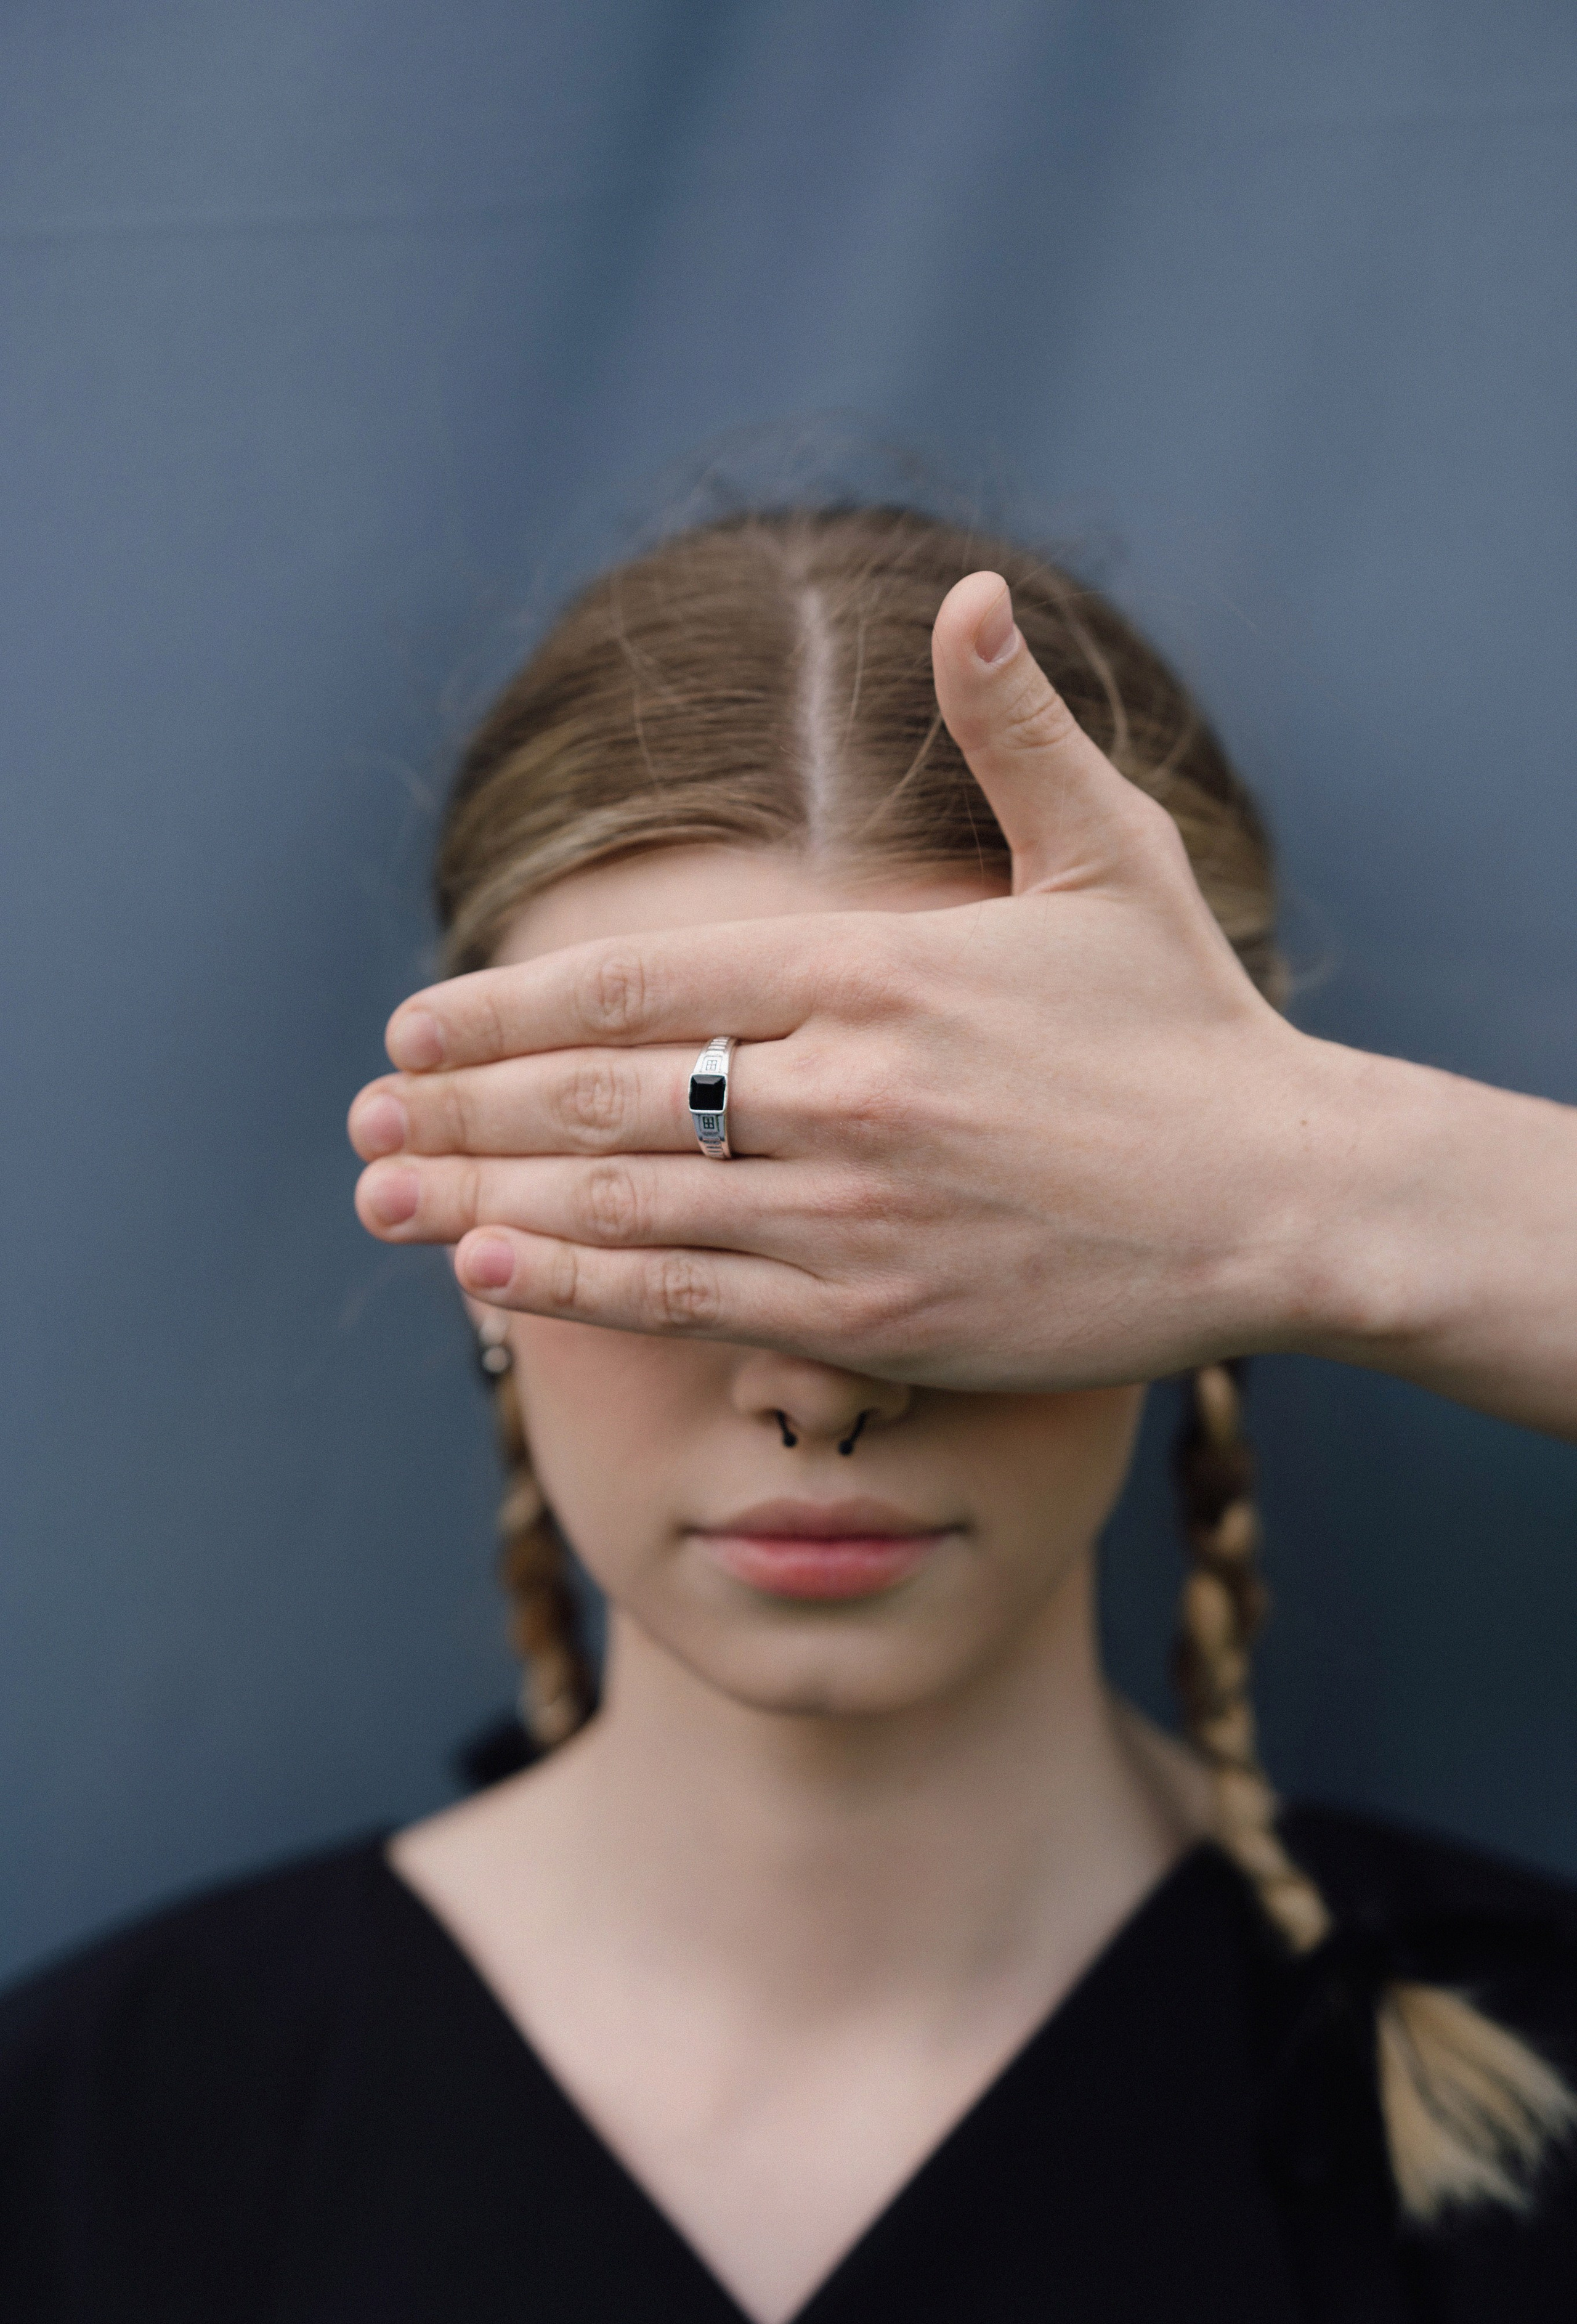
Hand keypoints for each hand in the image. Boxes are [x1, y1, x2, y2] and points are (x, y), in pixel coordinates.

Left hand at [348, 573, 1364, 1394]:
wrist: (1285, 1200)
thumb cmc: (1187, 1029)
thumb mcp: (1106, 860)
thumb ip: (1014, 731)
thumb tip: (972, 593)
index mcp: (878, 971)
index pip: (640, 986)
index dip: (507, 1010)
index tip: (415, 1025)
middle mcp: (848, 1089)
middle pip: (604, 1099)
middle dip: (464, 1110)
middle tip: (365, 1118)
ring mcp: (858, 1209)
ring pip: (626, 1207)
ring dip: (487, 1204)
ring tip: (387, 1199)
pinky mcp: (881, 1310)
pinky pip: (693, 1298)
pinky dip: (581, 1288)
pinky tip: (492, 1280)